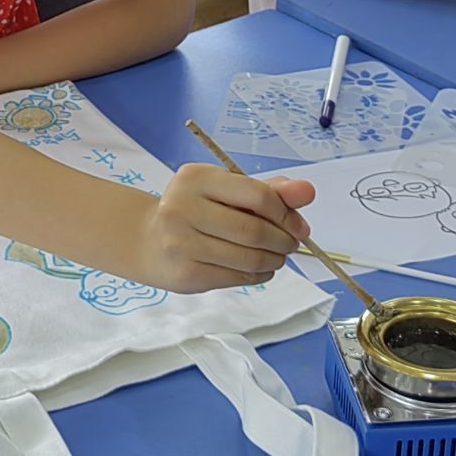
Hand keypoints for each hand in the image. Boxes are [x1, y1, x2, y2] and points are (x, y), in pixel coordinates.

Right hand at [135, 164, 313, 292]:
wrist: (147, 240)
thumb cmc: (194, 210)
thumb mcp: (225, 191)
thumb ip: (267, 190)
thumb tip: (307, 191)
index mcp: (195, 178)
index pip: (256, 195)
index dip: (286, 214)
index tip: (298, 226)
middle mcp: (183, 207)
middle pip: (254, 231)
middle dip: (283, 241)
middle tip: (291, 244)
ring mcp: (181, 242)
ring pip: (248, 258)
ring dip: (274, 260)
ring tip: (278, 257)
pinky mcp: (186, 274)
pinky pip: (237, 278)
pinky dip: (259, 275)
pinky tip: (261, 269)